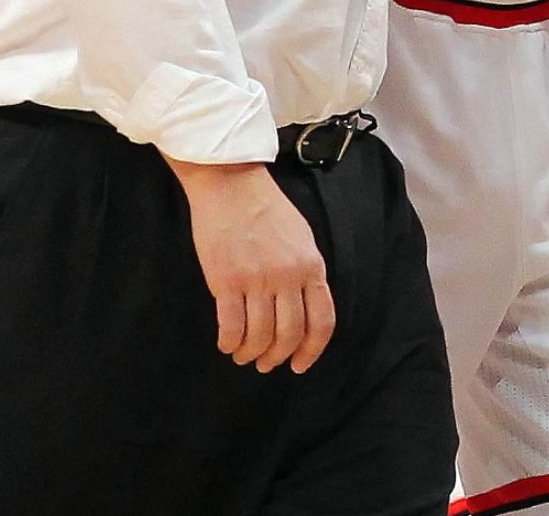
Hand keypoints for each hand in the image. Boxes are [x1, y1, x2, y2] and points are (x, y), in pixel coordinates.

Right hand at [171, 159, 333, 372]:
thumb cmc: (265, 208)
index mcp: (311, 266)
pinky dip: (230, 342)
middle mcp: (288, 276)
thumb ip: (306, 272)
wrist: (231, 182)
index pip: (321, 322)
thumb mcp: (301, 238)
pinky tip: (227, 344)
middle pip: (289, 335)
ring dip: (251, 353)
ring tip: (243, 355)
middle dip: (277, 357)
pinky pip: (231, 326)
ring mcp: (257, 279)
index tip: (299, 365)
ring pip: (260, 336)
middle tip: (265, 364)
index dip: (311, 350)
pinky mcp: (227, 280)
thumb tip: (305, 309)